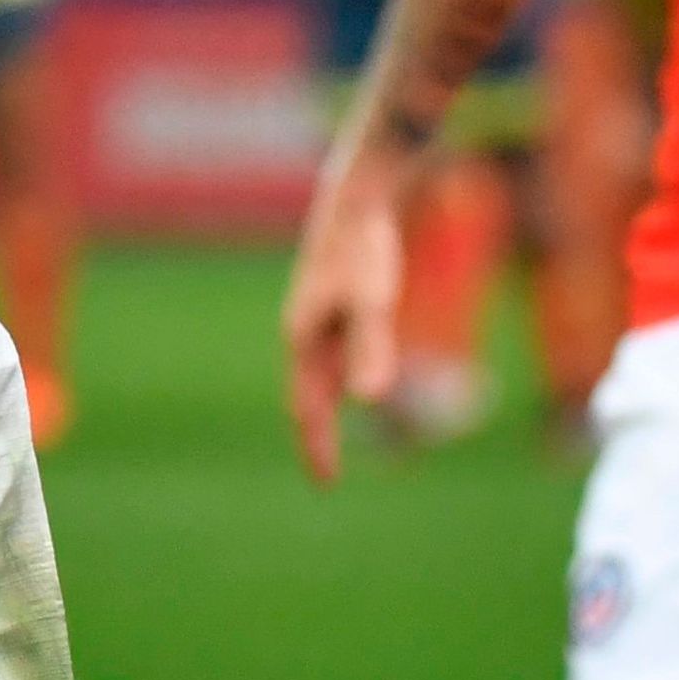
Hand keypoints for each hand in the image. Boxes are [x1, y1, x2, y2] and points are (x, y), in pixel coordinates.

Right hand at [281, 136, 418, 485]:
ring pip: (317, 374)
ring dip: (323, 407)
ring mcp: (317, 316)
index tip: (325, 483)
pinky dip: (337, 378)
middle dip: (314, 433)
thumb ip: (372, 347)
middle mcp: (304, 330)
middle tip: (325, 473)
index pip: (307, 406)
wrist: (358, 196)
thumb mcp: (374, 301)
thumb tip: (370, 400)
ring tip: (330, 436)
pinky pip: (330, 353)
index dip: (316, 445)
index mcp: (304, 338)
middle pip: (306, 394)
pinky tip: (353, 382)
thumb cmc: (365, 250)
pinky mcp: (334, 301)